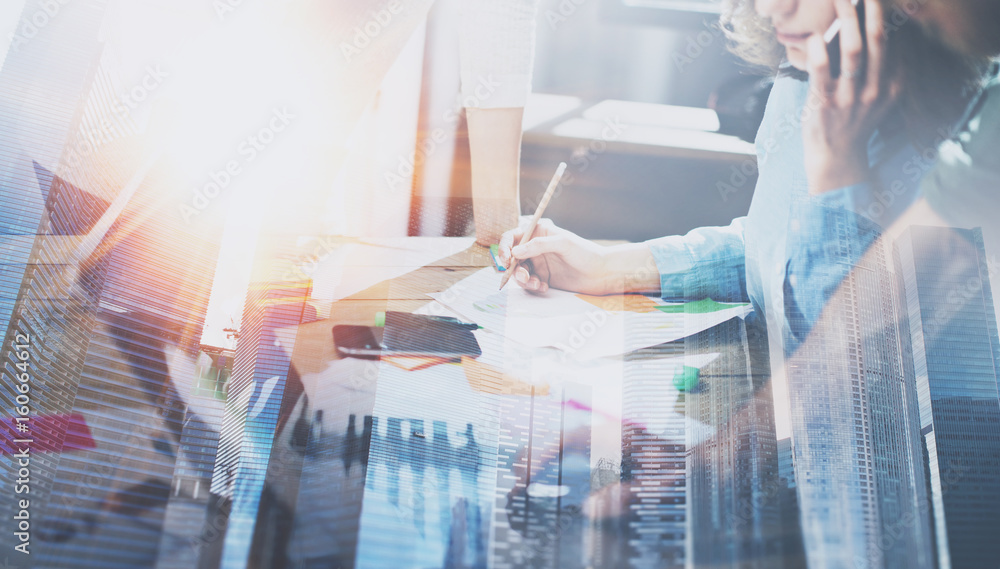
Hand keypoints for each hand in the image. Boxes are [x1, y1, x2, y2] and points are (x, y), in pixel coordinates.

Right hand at [498, 218, 607, 293]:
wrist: (601, 273)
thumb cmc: (585, 253)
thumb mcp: (563, 243)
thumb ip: (538, 245)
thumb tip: (515, 252)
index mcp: (539, 233)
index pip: (512, 237)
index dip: (504, 248)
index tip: (505, 260)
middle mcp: (535, 247)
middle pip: (512, 257)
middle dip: (514, 269)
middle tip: (524, 276)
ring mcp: (539, 263)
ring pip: (518, 272)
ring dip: (523, 280)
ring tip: (536, 284)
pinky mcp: (543, 277)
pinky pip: (528, 283)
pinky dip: (532, 286)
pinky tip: (544, 287)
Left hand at [803, 0, 900, 194]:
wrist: (836, 158)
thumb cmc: (853, 120)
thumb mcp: (876, 96)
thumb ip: (877, 68)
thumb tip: (865, 29)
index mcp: (892, 85)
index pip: (894, 43)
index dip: (886, 16)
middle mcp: (876, 90)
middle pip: (878, 40)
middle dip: (871, 10)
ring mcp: (850, 98)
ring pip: (853, 51)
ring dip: (846, 21)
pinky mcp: (825, 104)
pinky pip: (822, 72)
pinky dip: (818, 51)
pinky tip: (815, 36)